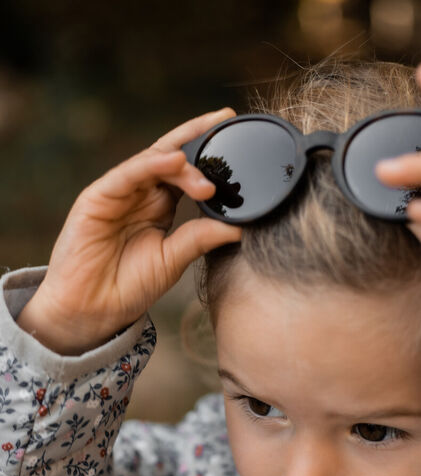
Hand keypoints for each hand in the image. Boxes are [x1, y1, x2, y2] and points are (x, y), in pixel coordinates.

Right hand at [18, 109, 241, 353]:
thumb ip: (202, 237)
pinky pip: (127, 174)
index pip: (187, 170)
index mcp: (160, 205)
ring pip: (153, 161)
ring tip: (207, 179)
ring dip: (183, 165)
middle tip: (228, 138)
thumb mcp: (175, 258)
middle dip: (200, 143)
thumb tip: (241, 226)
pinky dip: (151, 165)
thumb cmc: (130, 285)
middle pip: (172, 156)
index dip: (209, 152)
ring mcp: (119, 192)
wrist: (94, 309)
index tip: (238, 136)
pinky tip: (175, 161)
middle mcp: (140, 193)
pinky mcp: (98, 197)